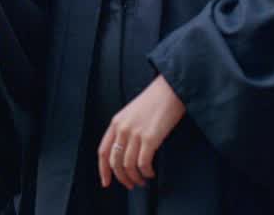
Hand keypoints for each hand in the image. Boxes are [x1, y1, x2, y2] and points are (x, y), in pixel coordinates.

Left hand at [98, 75, 185, 189]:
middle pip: (114, 161)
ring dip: (135, 177)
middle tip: (130, 185)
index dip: (103, 170)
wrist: (170, 89)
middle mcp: (122, 128)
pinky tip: (151, 173)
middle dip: (121, 177)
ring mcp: (135, 133)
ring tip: (142, 180)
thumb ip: (125, 130)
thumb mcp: (132, 114)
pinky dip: (146, 172)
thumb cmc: (154, 102)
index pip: (102, 151)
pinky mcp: (150, 138)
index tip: (105, 182)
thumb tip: (125, 153)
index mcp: (115, 123)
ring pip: (128, 165)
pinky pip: (143, 163)